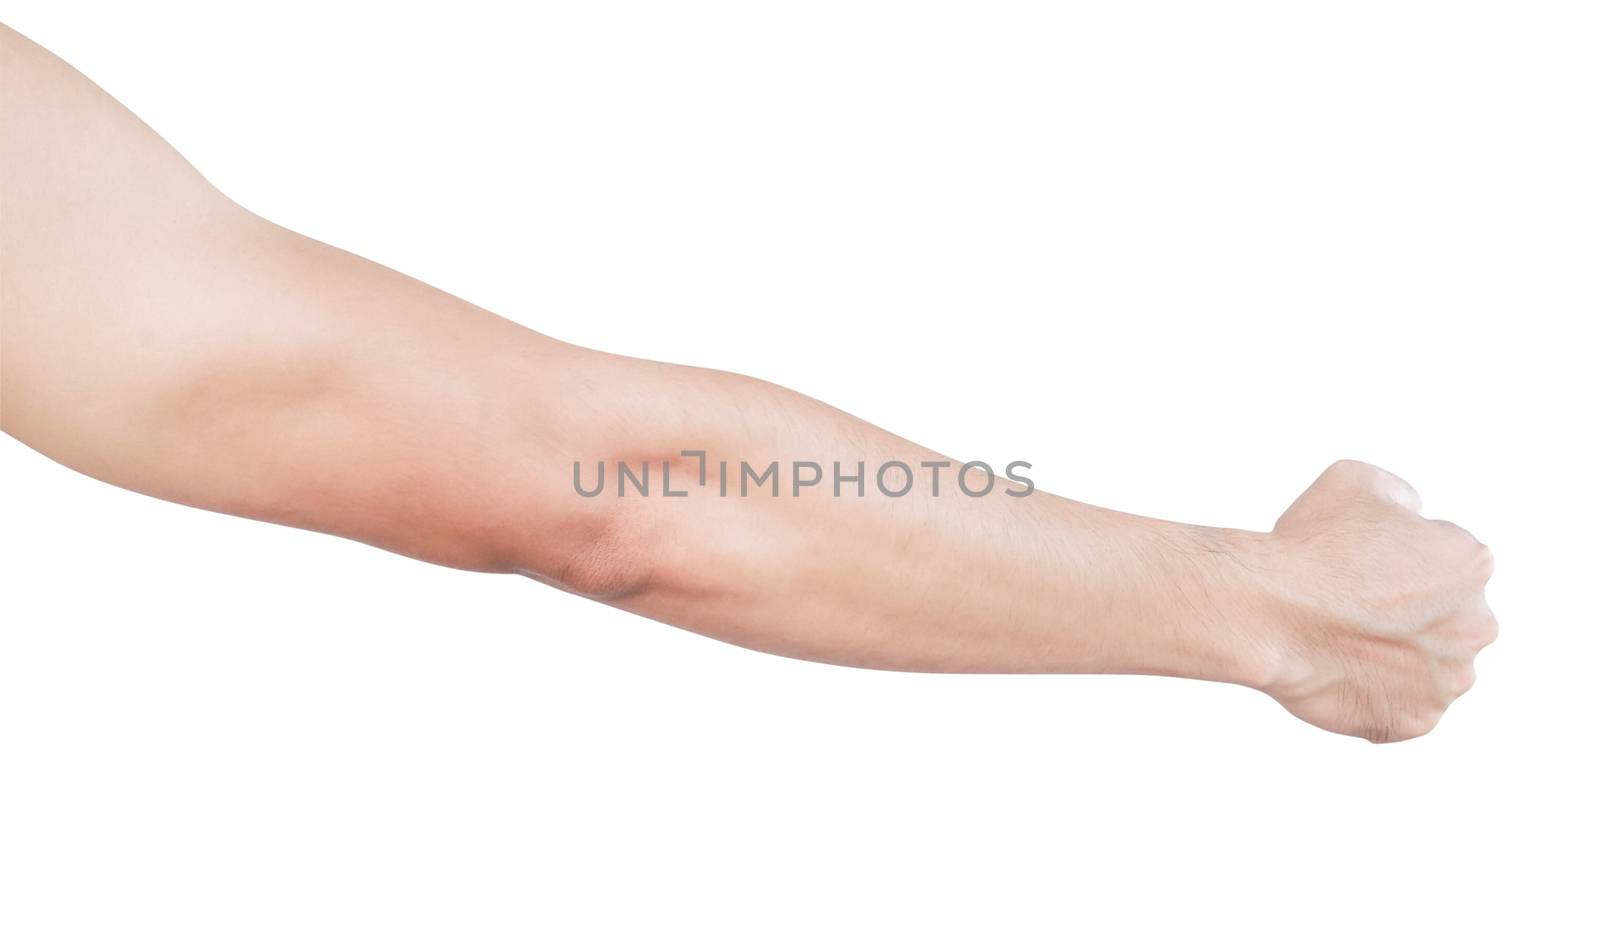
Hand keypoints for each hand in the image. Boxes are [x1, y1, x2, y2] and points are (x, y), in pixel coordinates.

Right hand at [1259, 461, 1496, 741]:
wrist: (1269, 612)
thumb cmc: (1308, 546)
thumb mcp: (1356, 481)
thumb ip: (1401, 497)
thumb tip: (1411, 516)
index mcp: (1470, 564)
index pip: (1442, 562)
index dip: (1393, 561)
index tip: (1357, 565)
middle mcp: (1476, 625)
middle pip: (1445, 620)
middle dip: (1407, 615)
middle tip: (1350, 607)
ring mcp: (1448, 680)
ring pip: (1426, 668)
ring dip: (1394, 658)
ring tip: (1339, 641)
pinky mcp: (1416, 722)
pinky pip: (1399, 709)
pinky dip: (1373, 696)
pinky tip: (1337, 672)